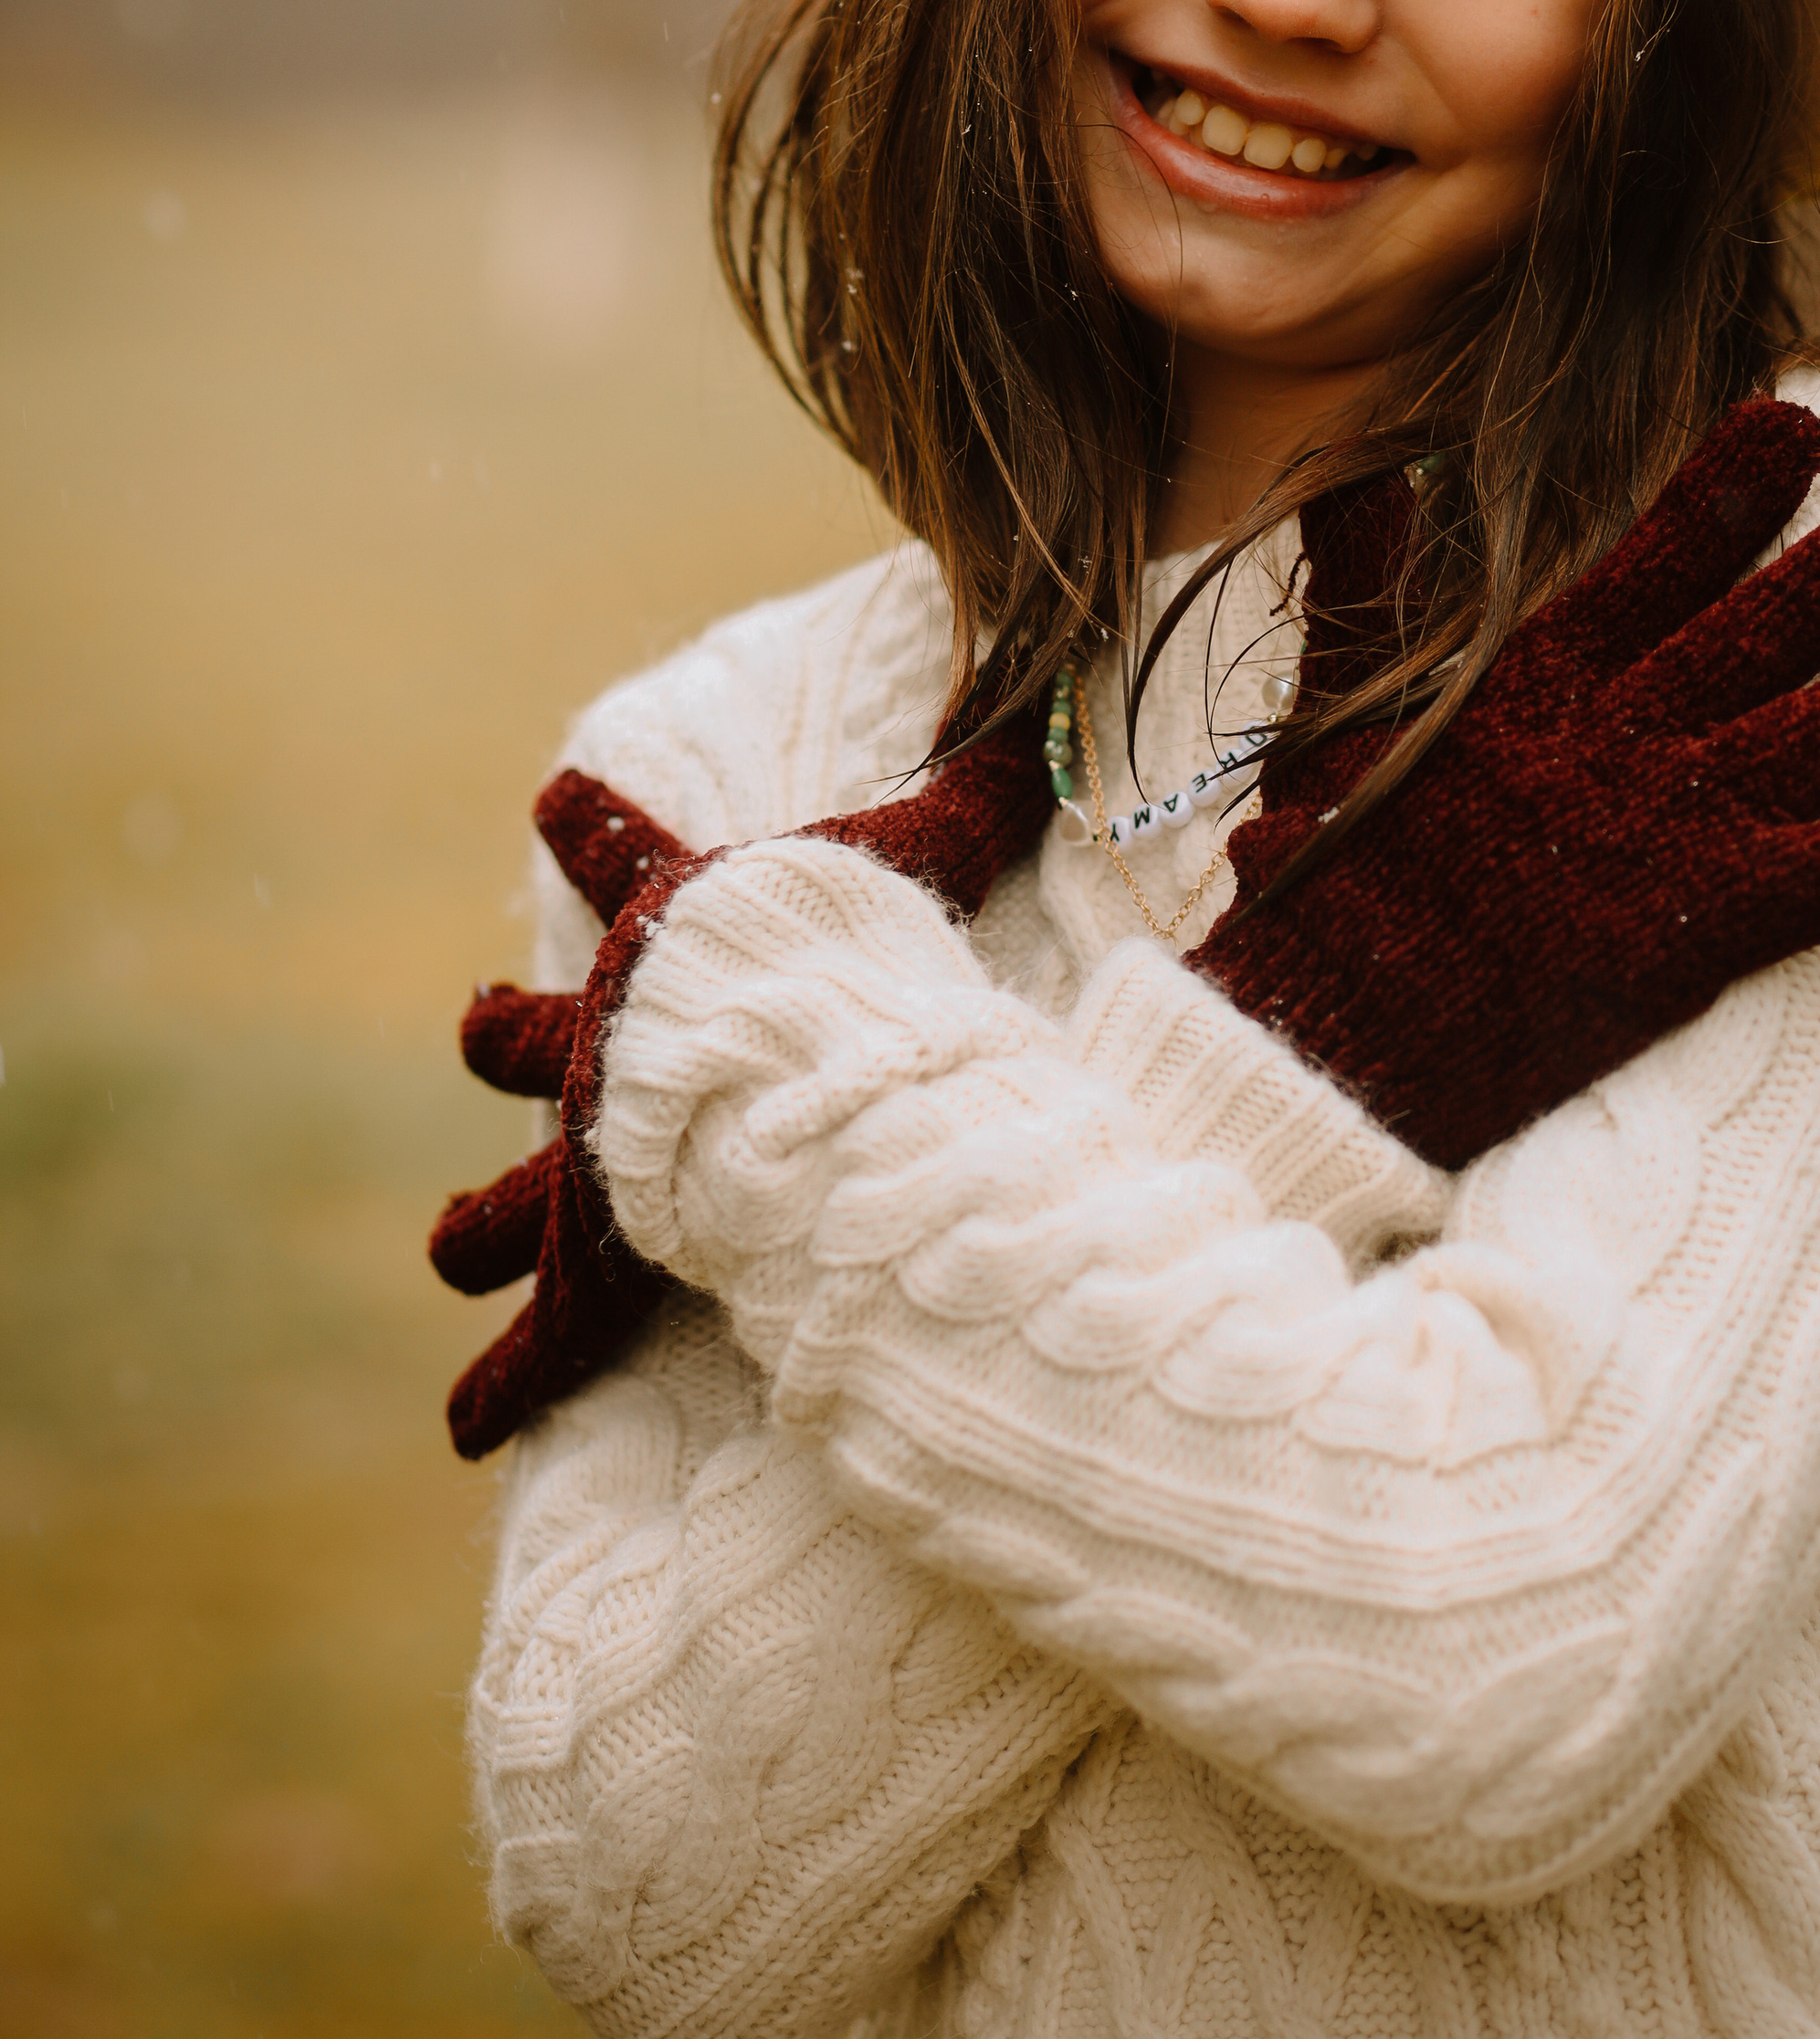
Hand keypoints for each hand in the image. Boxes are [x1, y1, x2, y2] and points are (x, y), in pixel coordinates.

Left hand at [429, 685, 1051, 1457]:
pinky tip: (467, 1431)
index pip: (624, 853)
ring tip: (453, 1243)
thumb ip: (984, 786)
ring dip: (482, 1220)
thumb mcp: (921, 851)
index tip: (550, 796)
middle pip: (529, 1036)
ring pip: (512, 1199)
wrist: (791, 1065)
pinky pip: (546, 1341)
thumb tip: (1055, 698)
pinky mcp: (593, 1261)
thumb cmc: (851, 956)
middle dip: (504, 1034)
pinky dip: (506, 1385)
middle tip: (477, 1026)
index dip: (593, 824)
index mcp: (670, 944)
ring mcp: (589, 1159)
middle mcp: (606, 1050)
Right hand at [1192, 397, 1819, 1171]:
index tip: (1793, 422)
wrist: (1336, 1035)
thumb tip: (1370, 468)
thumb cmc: (1324, 881)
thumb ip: (1361, 581)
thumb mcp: (1332, 712)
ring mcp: (1675, 825)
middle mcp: (1623, 735)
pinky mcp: (1714, 920)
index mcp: (1537, 679)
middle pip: (1763, 630)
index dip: (1730, 491)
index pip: (1657, 557)